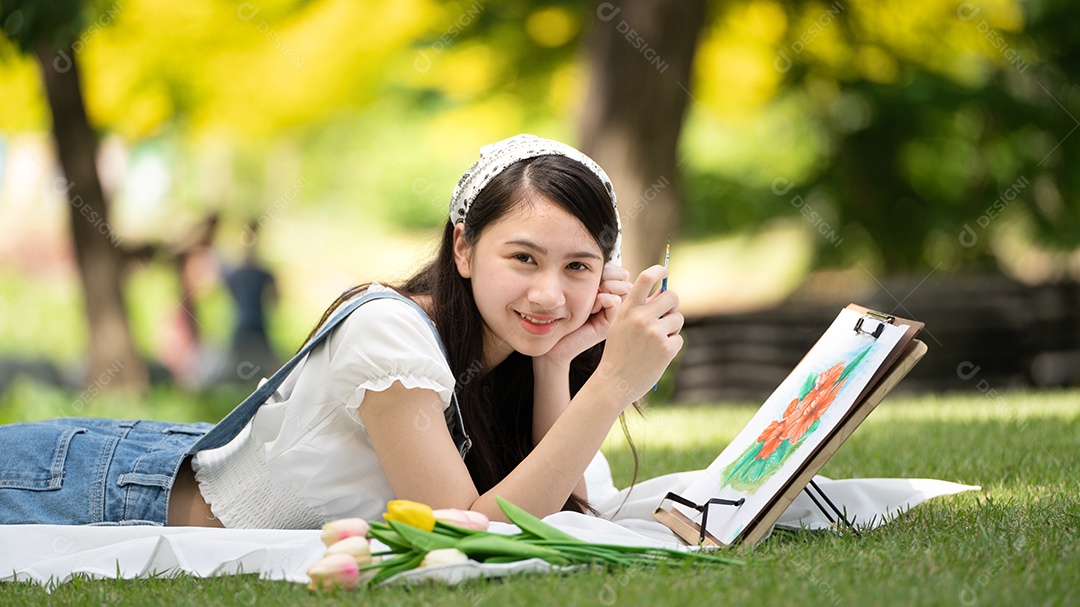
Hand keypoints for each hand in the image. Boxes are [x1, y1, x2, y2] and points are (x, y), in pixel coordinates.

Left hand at [540, 262, 631, 366]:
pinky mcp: (610, 325)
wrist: (554, 343)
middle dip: (609, 276)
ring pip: (625, 287)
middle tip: (594, 288)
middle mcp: (616, 304)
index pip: (621, 271)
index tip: (593, 278)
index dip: (609, 269)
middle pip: (626, 277)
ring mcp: (615, 315)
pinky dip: (603, 299)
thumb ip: (595, 276)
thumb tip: (606, 261)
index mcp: (609, 293)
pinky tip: (591, 308)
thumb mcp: (579, 288)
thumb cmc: (561, 315)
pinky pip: (616, 302)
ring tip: (592, 298)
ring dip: (607, 286)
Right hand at [594, 265, 683, 404]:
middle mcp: (641, 318)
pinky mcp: (667, 348)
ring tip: (656, 341)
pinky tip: (657, 355)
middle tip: (668, 313)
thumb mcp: (620, 325)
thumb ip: (639, 308)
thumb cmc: (618, 352)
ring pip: (678, 318)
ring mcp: (655, 333)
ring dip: (672, 327)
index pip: (645, 279)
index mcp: (628, 309)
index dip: (658, 270)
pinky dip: (672, 345)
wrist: (614, 382)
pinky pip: (679, 338)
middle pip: (672, 297)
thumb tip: (664, 293)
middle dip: (673, 304)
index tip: (665, 271)